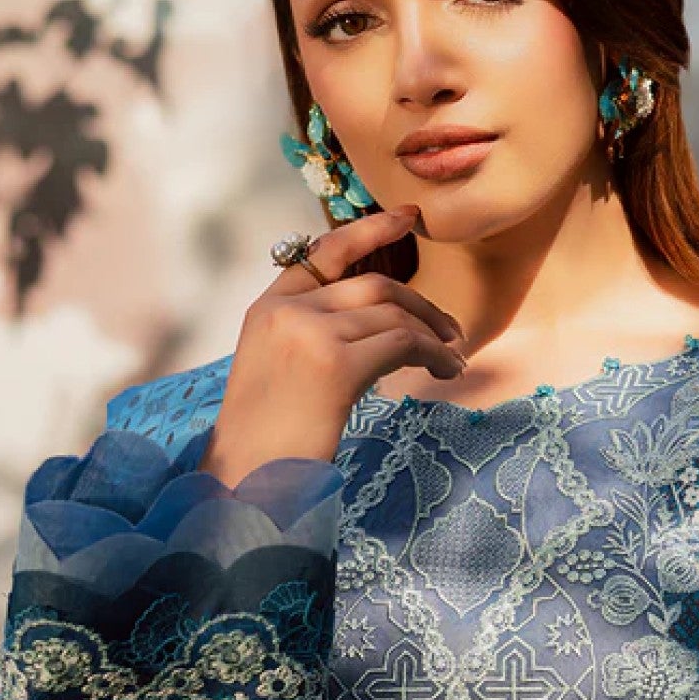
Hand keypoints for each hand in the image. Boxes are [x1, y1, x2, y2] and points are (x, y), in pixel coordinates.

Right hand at [201, 203, 468, 484]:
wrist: (245, 482)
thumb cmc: (264, 444)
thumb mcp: (274, 372)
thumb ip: (309, 336)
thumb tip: (376, 325)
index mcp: (266, 309)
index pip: (323, 253)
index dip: (369, 230)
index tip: (406, 217)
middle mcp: (287, 312)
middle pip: (374, 285)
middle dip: (422, 304)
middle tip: (452, 331)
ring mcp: (310, 334)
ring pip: (395, 315)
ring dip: (435, 336)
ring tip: (453, 360)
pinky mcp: (337, 365)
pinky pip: (404, 343)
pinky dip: (434, 354)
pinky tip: (446, 370)